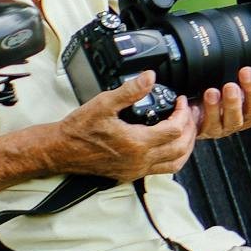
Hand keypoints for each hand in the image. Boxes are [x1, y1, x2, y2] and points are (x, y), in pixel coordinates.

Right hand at [57, 76, 199, 181]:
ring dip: (185, 146)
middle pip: (180, 148)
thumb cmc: (79, 130)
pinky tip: (169, 143)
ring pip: (175, 164)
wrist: (61, 150)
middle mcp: (139, 161)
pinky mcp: (130, 174)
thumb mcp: (104, 103)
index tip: (180, 102)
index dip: (182, 113)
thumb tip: (149, 77)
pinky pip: (162, 170)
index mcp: (136, 143)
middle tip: (188, 114)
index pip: (175, 130)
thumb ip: (129, 91)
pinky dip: (173, 157)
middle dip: (190, 129)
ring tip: (186, 129)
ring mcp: (136, 170)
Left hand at [193, 64, 250, 138]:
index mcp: (248, 113)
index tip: (246, 72)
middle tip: (230, 86)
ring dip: (214, 107)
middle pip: (238, 117)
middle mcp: (233, 122)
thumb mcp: (246, 92)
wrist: (201, 102)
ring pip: (218, 122)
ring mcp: (215, 127)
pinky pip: (196, 126)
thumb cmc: (226, 96)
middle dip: (234, 102)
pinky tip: (193, 102)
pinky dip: (195, 113)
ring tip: (211, 92)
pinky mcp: (197, 129)